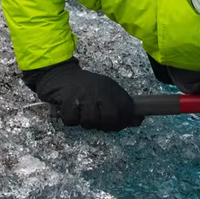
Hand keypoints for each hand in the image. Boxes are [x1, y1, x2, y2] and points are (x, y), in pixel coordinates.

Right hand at [22, 59, 141, 131]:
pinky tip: (70, 110)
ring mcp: (83, 96)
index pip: (125, 110)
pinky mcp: (67, 100)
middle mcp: (99, 91)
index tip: (118, 125)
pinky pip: (72, 120)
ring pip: (90, 122)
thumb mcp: (107, 90)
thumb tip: (138, 120)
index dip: (123, 121)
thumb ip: (122, 105)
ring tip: (82, 112)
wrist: (61, 73)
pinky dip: (70, 119)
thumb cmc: (86, 86)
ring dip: (85, 122)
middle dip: (105, 125)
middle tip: (97, 120)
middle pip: (109, 118)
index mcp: (110, 88)